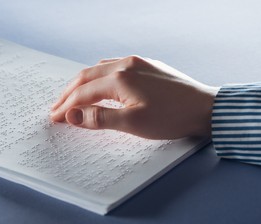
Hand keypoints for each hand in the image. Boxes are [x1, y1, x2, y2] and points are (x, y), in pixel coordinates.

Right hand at [50, 56, 218, 139]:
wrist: (205, 107)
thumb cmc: (172, 117)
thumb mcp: (133, 123)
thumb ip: (100, 118)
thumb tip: (72, 115)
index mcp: (120, 79)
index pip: (83, 93)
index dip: (66, 106)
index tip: (55, 117)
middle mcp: (125, 64)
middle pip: (86, 77)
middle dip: (69, 93)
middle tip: (57, 107)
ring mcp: (137, 62)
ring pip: (98, 69)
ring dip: (82, 83)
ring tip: (72, 96)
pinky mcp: (146, 65)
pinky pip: (113, 66)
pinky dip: (98, 77)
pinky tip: (99, 83)